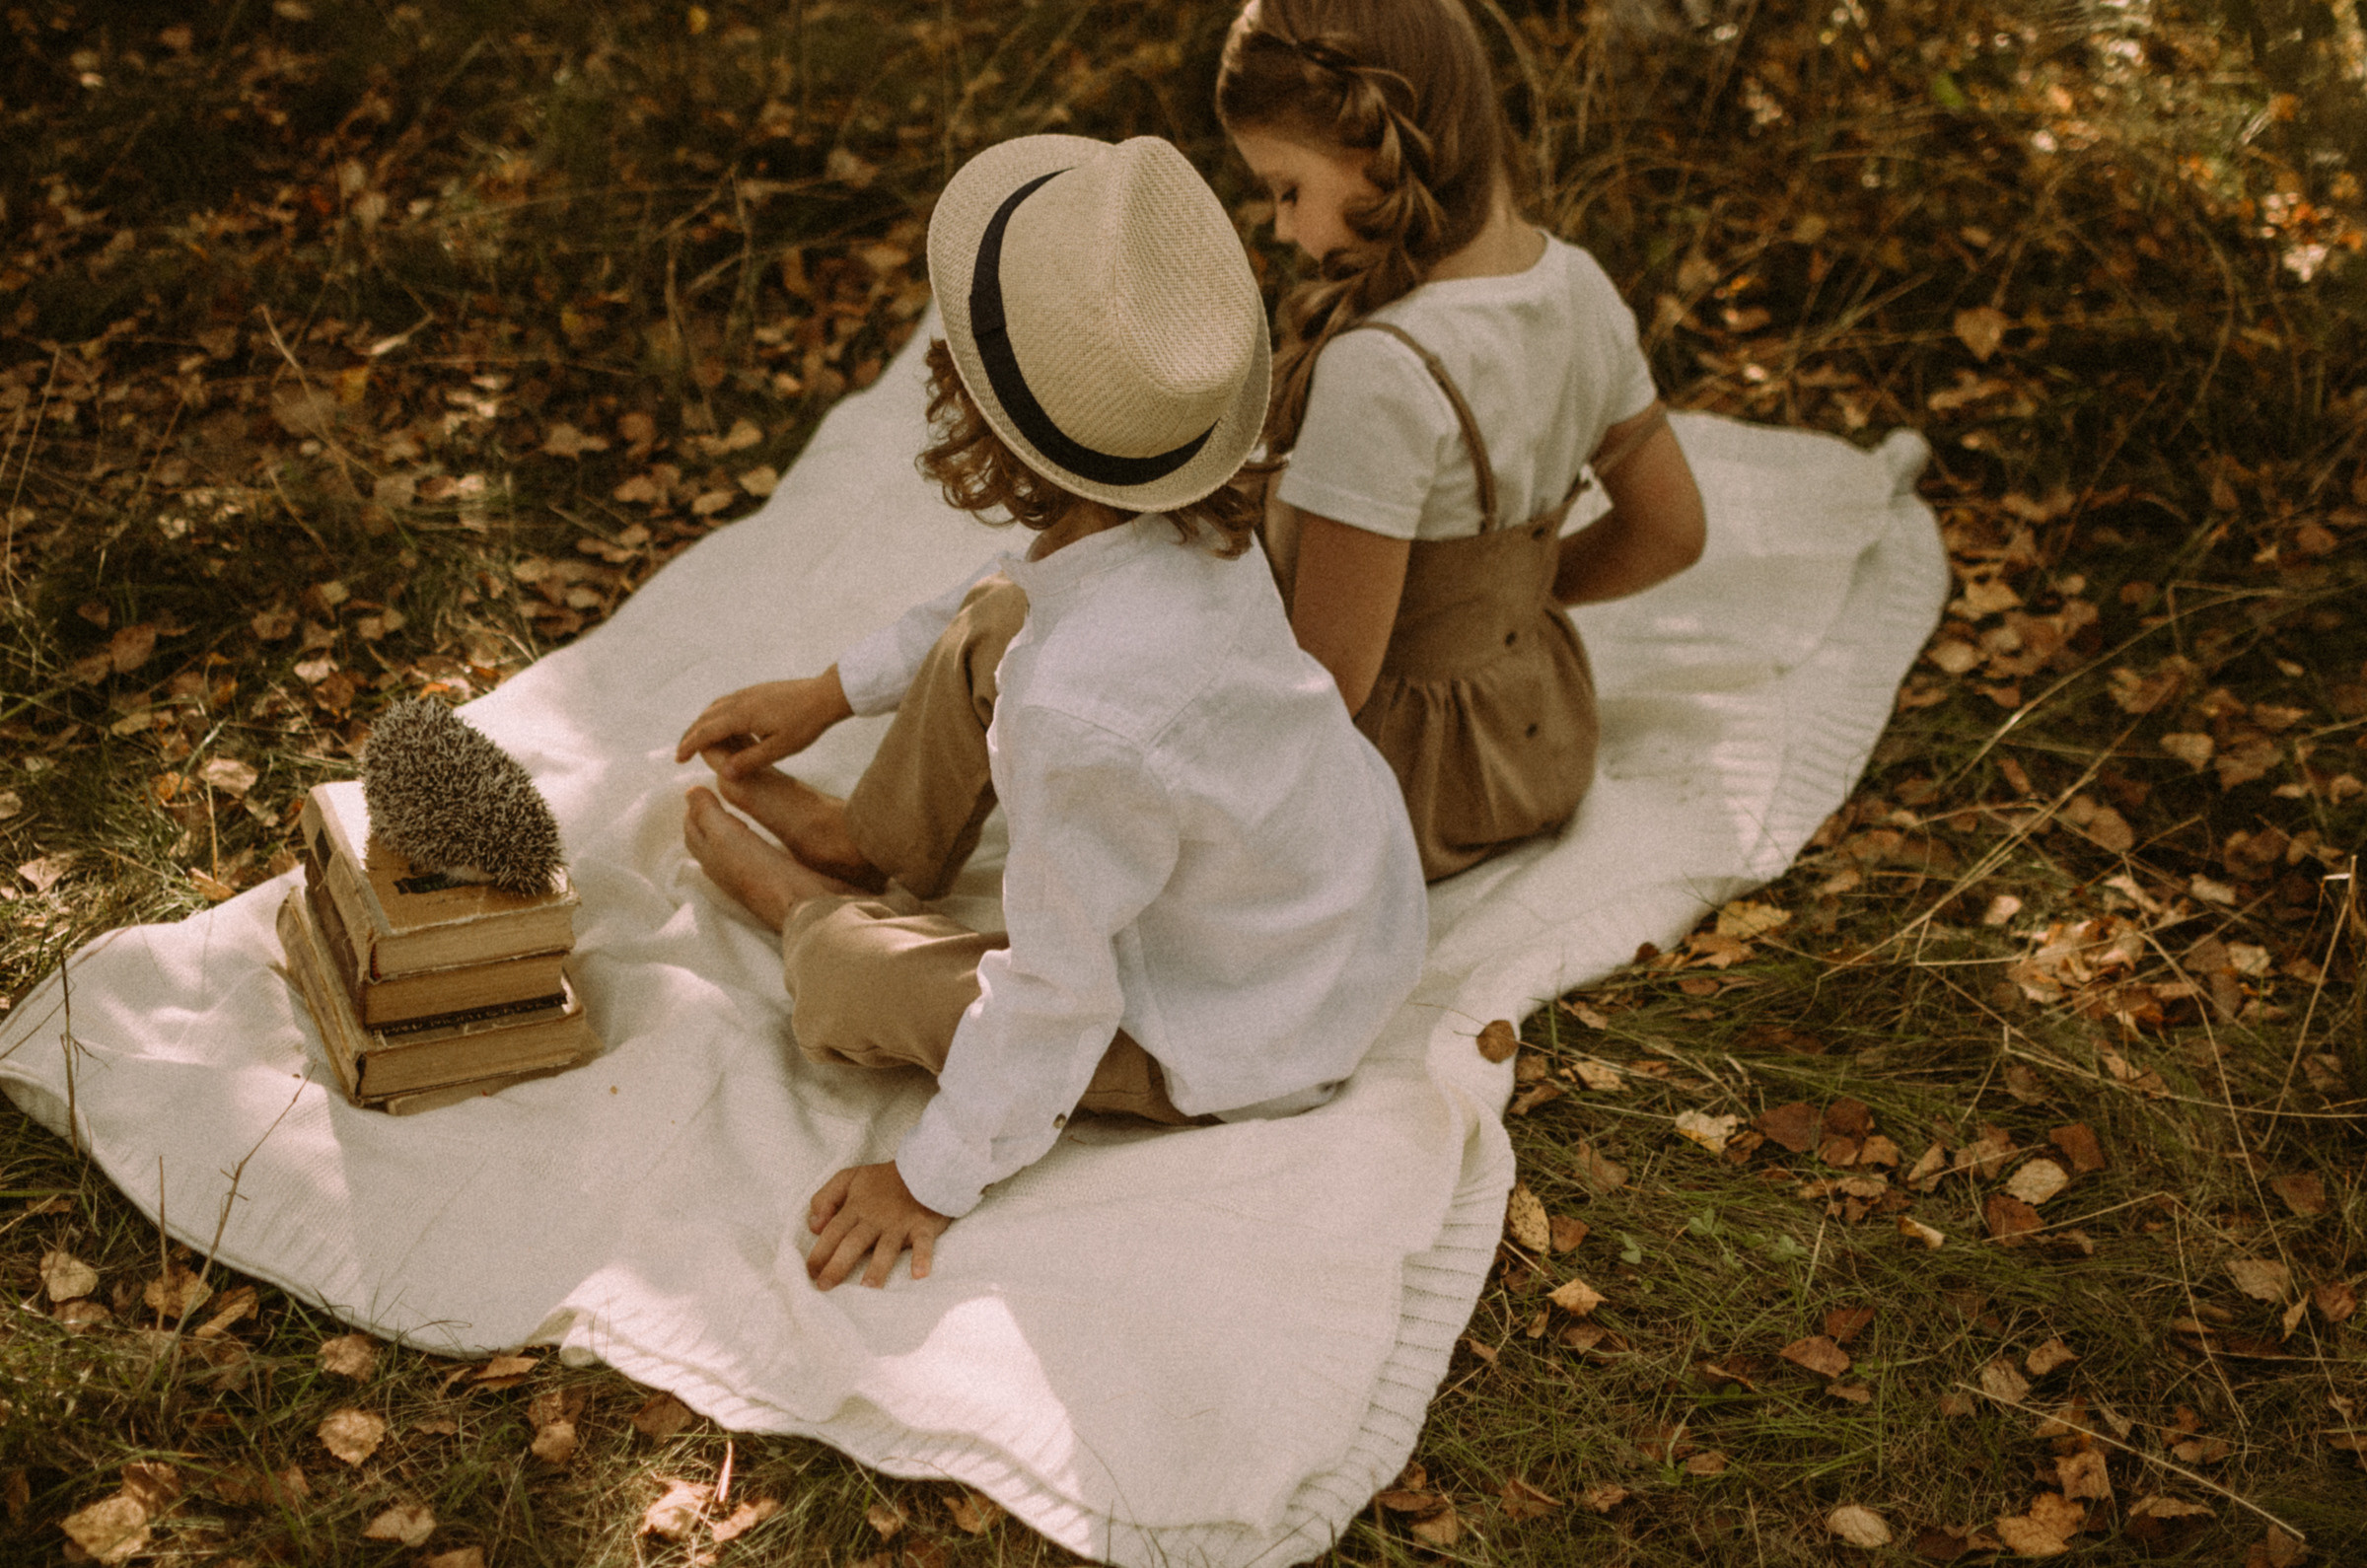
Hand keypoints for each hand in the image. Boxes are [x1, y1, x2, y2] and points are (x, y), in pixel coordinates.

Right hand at [675, 668, 853, 777]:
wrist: (826, 695)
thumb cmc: (806, 723)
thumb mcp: (781, 748)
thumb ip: (751, 760)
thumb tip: (724, 773)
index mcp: (742, 715)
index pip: (707, 732)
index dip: (690, 746)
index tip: (678, 759)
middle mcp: (740, 700)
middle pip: (705, 718)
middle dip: (690, 735)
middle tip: (681, 753)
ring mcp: (748, 693)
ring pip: (715, 708)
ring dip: (701, 723)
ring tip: (696, 740)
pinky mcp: (756, 691)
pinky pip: (726, 702)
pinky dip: (715, 715)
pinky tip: (721, 725)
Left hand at [805, 1161, 950, 1289]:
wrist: (924, 1167)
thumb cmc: (884, 1178)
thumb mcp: (849, 1178)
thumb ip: (826, 1198)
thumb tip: (813, 1226)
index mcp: (856, 1207)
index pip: (833, 1232)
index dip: (820, 1252)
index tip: (809, 1274)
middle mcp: (876, 1219)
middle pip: (854, 1243)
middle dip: (838, 1265)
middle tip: (825, 1286)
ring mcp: (900, 1224)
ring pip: (886, 1248)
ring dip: (878, 1268)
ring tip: (868, 1288)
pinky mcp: (923, 1225)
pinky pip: (923, 1243)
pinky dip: (923, 1258)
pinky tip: (919, 1275)